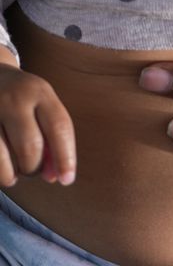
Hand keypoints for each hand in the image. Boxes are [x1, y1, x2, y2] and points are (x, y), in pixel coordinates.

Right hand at [0, 63, 75, 186]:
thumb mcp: (42, 105)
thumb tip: (54, 176)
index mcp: (39, 91)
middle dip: (35, 167)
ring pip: (3, 160)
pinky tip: (1, 168)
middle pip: (30, 146)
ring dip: (12, 175)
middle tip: (34, 168)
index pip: (59, 126)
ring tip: (15, 172)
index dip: (65, 157)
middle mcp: (13, 99)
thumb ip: (52, 138)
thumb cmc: (22, 99)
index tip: (67, 179)